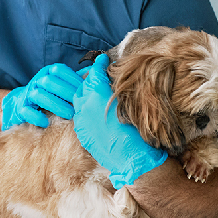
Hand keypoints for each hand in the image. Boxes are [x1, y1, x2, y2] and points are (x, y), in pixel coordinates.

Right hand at [2, 63, 82, 129]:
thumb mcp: (61, 83)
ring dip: (55, 105)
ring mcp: (27, 94)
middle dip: (66, 92)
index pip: (59, 70)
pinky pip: (26, 111)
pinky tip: (46, 123)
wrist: (21, 103)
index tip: (85, 88)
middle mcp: (37, 81)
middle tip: (80, 104)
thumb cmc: (48, 93)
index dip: (72, 78)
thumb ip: (76, 78)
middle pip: (49, 82)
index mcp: (47, 73)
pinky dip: (36, 117)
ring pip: (39, 96)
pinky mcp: (20, 108)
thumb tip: (97, 68)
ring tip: (69, 115)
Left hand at [72, 53, 167, 188]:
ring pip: (78, 100)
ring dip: (86, 94)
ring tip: (96, 92)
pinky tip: (94, 110)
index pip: (94, 74)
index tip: (102, 59)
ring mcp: (81, 120)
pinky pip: (80, 115)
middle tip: (99, 75)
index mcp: (98, 96)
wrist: (134, 158)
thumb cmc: (138, 130)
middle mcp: (85, 106)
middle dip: (90, 79)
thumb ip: (115, 90)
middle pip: (83, 85)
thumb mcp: (128, 103)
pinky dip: (85, 109)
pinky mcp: (82, 132)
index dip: (98, 65)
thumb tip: (112, 81)